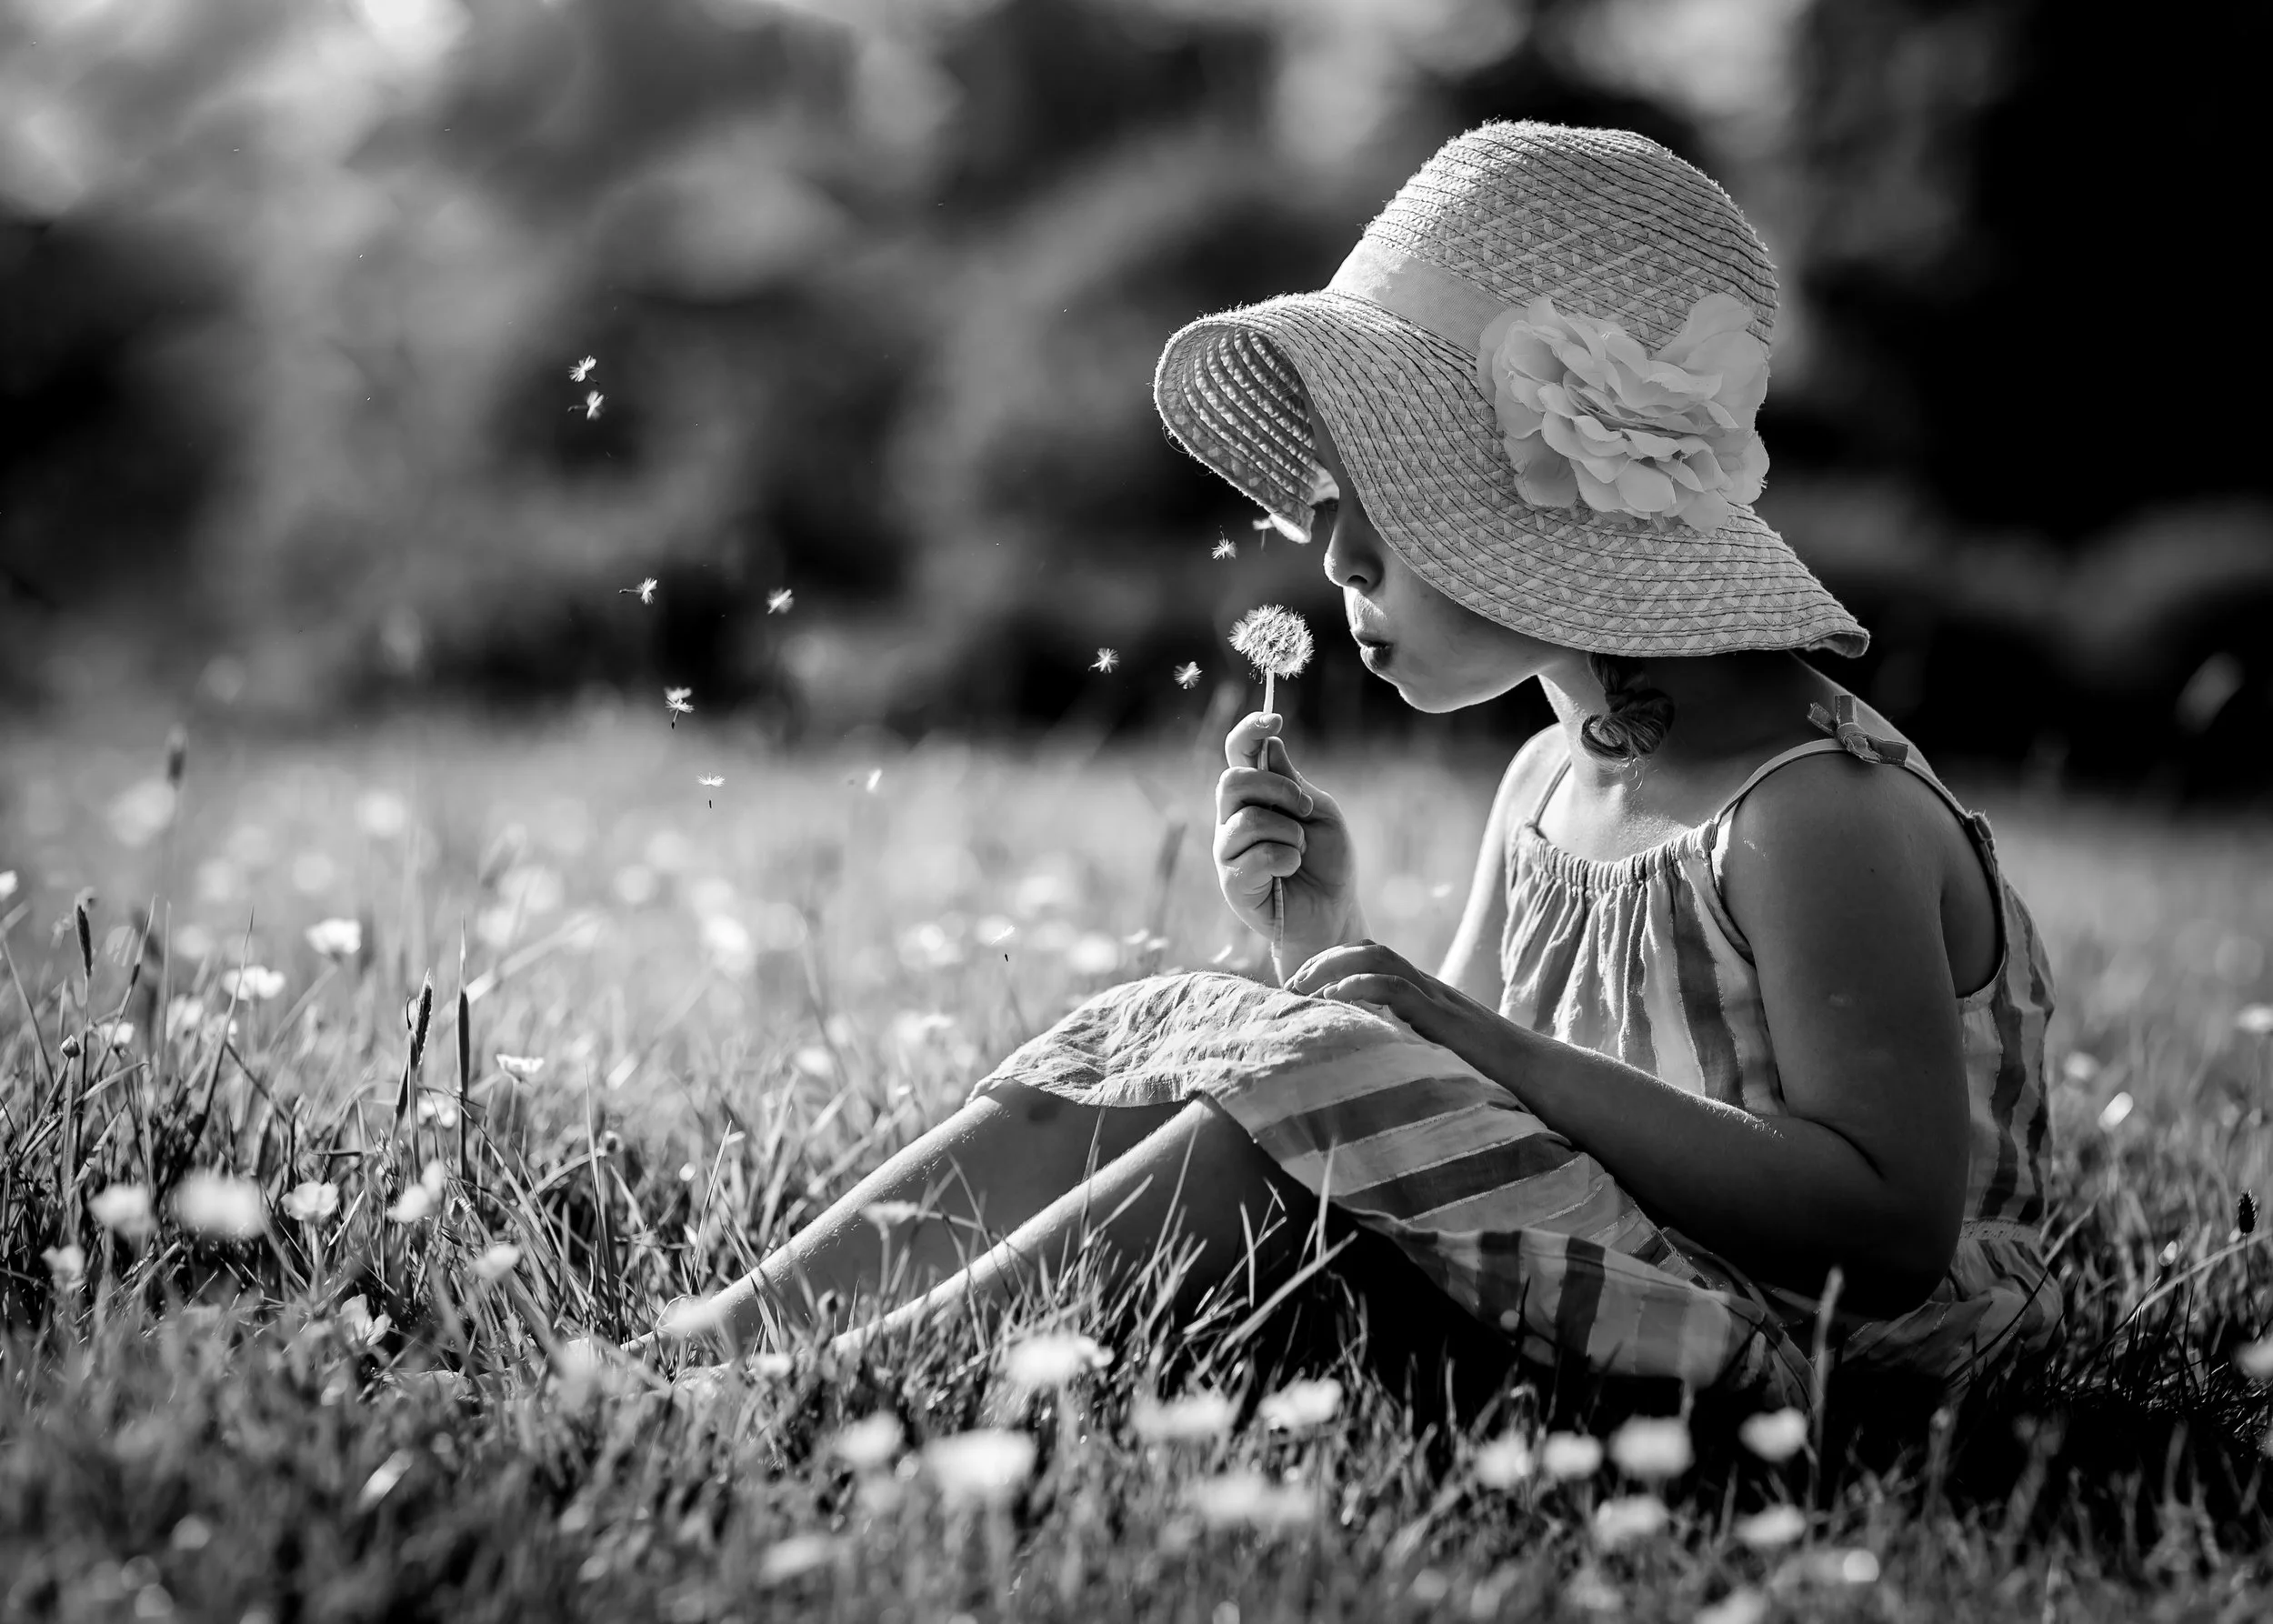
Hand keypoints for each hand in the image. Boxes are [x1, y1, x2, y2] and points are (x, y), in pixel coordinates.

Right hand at [1214, 712, 1359, 958]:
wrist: (1332, 913)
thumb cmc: (1327, 862)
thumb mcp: (1320, 812)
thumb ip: (1293, 783)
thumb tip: (1270, 746)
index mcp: (1254, 796)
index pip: (1237, 754)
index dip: (1249, 731)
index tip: (1275, 720)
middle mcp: (1232, 819)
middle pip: (1232, 781)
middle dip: (1278, 789)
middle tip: (1306, 809)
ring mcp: (1228, 851)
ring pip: (1247, 820)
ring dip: (1288, 832)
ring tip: (1300, 850)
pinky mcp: (1232, 883)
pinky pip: (1254, 856)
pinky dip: (1285, 859)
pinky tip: (1292, 870)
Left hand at [1282, 939, 1527, 1089]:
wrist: (1539, 1077)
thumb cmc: (1489, 1075)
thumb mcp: (1436, 1055)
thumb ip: (1406, 1049)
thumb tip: (1362, 1070)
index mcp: (1423, 995)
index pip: (1371, 957)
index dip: (1330, 964)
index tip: (1299, 989)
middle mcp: (1427, 988)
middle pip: (1367, 947)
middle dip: (1322, 960)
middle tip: (1290, 988)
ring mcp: (1437, 998)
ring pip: (1378, 956)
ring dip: (1332, 967)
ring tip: (1304, 991)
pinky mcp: (1444, 1017)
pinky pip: (1397, 986)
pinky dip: (1361, 986)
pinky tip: (1337, 1000)